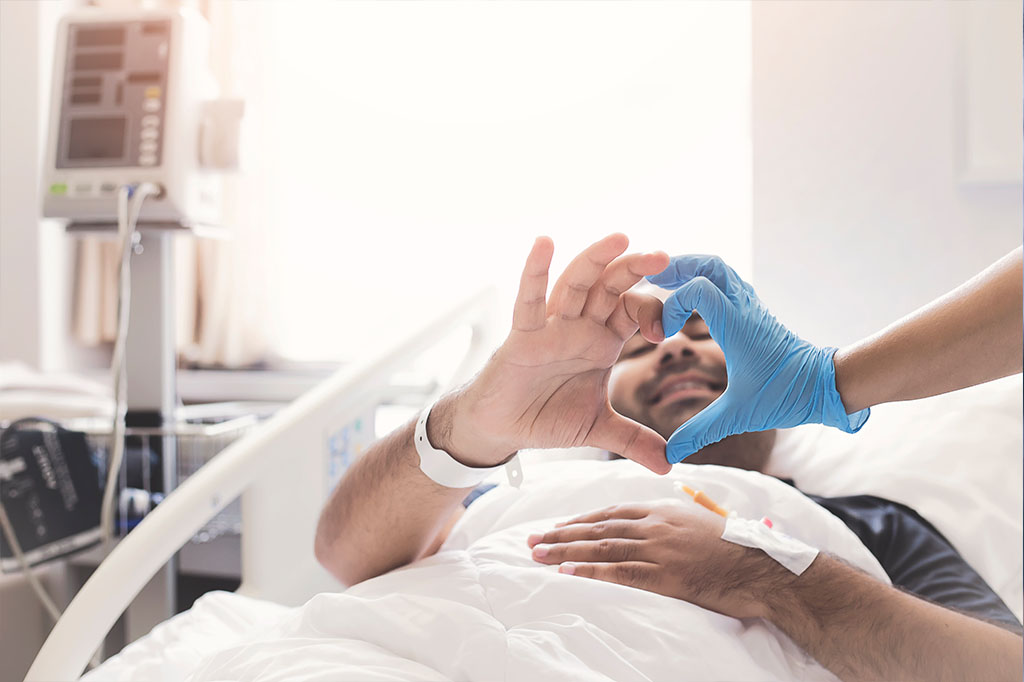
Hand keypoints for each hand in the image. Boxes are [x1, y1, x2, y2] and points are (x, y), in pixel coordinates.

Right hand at [433, 234, 671, 473]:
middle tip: (662, 256)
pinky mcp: (522, 335)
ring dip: (596, 259)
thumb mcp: (598, 429)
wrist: (503, 429)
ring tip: (620, 238)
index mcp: (602, 341)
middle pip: (610, 287)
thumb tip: (669, 465)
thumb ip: (634, 440)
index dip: (653, 313)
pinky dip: (534, 272)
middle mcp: (580, 326)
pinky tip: (543, 243)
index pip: (633, 311)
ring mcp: (551, 326)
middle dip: (635, 269)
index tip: (668, 332)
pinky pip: (529, 300)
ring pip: (576, 283)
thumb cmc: (546, 415)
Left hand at [527, 500, 791, 619]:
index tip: (558, 526)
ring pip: (602, 548)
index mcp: (664, 510)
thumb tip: (660, 524)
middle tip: (532, 540)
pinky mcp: (665, 574)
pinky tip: (567, 572)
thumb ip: (676, 521)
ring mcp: (659, 548)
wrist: (766, 567)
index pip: (612, 512)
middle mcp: (656, 524)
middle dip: (562, 534)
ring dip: (565, 551)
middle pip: (598, 528)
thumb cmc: (739, 548)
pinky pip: (620, 571)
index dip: (581, 520)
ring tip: (538, 555)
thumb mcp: (703, 523)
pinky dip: (590, 571)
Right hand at [647, 255, 869, 462]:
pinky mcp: (755, 313)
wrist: (826, 385)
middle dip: (678, 267)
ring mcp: (751, 307)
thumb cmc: (786, 395)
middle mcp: (744, 308)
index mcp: (737, 325)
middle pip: (709, 264)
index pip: (698, 288)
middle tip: (652, 280)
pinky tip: (692, 300)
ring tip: (665, 283)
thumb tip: (669, 456)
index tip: (662, 333)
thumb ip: (700, 431)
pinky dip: (705, 282)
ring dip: (692, 270)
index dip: (671, 303)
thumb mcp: (738, 415)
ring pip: (720, 269)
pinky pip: (728, 283)